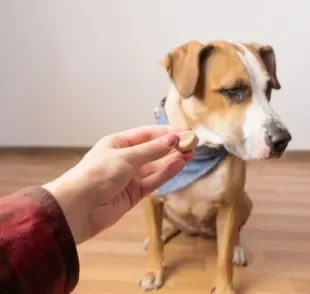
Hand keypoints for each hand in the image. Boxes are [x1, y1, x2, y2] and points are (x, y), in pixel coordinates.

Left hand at [43, 125, 192, 244]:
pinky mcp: (134, 194)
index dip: (165, 133)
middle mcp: (125, 158)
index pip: (146, 134)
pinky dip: (166, 173)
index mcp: (118, 143)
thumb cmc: (98, 174)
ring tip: (190, 154)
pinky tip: (179, 165)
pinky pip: (153, 180)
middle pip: (153, 150)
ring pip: (155, 166)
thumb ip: (151, 150)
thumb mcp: (126, 157)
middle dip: (171, 147)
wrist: (79, 208)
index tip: (184, 132)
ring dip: (172, 160)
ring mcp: (130, 177)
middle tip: (191, 144)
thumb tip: (174, 139)